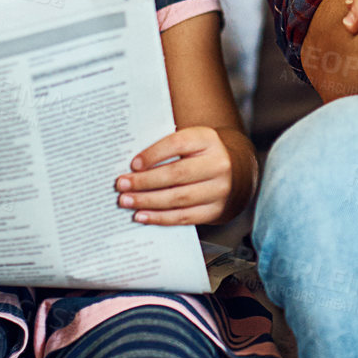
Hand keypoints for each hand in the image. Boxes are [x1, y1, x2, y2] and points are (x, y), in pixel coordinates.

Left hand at [115, 126, 256, 226]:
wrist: (235, 172)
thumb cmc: (201, 155)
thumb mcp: (191, 142)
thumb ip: (167, 147)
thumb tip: (131, 164)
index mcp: (208, 140)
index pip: (178, 144)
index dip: (154, 154)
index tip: (133, 164)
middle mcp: (218, 164)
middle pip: (177, 174)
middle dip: (145, 182)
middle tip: (121, 185)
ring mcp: (219, 189)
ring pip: (179, 198)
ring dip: (148, 201)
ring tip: (127, 201)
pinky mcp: (216, 210)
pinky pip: (184, 216)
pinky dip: (160, 218)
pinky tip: (142, 216)